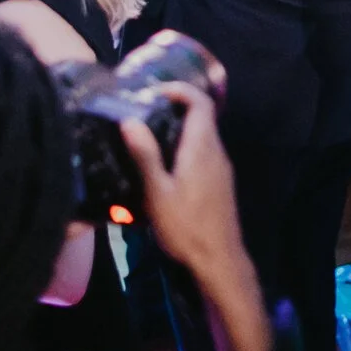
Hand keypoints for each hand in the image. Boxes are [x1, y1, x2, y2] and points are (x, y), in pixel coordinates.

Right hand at [120, 84, 251, 286]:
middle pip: (202, 116)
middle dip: (175, 106)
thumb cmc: (186, 227)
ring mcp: (221, 168)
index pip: (200, 102)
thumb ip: (145, 155)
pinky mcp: (220, 182)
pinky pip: (204, 151)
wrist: (219, 260)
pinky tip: (165, 163)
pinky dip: (186, 145)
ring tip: (149, 134)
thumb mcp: (158, 193)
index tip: (153, 92)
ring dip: (180, 127)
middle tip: (144, 111)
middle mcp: (216, 152)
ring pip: (203, 135)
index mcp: (202, 148)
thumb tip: (129, 120)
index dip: (179, 90)